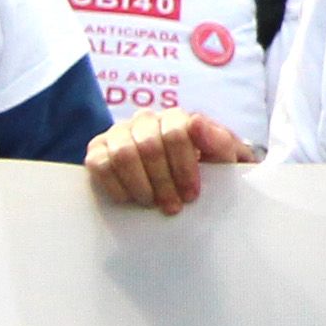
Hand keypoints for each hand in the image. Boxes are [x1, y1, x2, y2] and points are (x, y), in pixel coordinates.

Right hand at [84, 110, 252, 214]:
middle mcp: (145, 120)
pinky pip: (98, 163)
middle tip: (172, 207)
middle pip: (148, 146)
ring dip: (139, 184)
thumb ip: (219, 140)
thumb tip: (196, 122)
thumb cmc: (211, 170)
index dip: (183, 167)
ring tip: (151, 203)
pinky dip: (114, 185)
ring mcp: (119, 134)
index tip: (191, 194)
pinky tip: (130, 199)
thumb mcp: (227, 159)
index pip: (175, 133)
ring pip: (123, 154)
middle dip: (163, 181)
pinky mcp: (99, 151)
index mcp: (176, 118)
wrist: (194, 184)